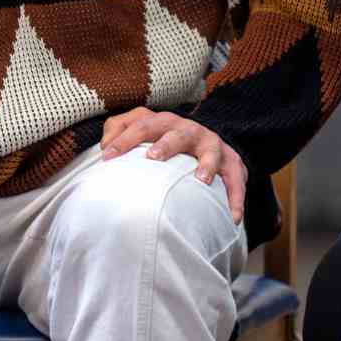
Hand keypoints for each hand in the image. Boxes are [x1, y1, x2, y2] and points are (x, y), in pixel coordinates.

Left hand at [100, 108, 248, 223]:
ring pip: (211, 151)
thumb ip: (119, 129)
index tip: (107, 156)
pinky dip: (235, 198)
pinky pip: (236, 180)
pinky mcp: (232, 163)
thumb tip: (104, 146)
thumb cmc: (164, 138)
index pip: (142, 125)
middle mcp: (190, 130)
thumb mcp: (142, 128)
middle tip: (153, 157)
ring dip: (207, 164)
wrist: (207, 141)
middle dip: (166, 144)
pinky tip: (232, 217)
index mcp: (165, 122)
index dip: (124, 139)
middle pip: (178, 133)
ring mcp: (213, 145)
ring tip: (201, 180)